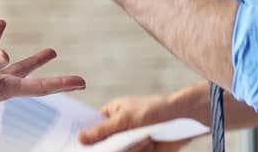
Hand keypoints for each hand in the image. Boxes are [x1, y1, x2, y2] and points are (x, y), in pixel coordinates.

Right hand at [0, 19, 85, 121]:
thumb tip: (7, 53)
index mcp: (6, 89)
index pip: (40, 87)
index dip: (62, 83)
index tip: (83, 83)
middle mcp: (2, 86)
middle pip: (36, 80)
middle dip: (56, 78)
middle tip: (79, 81)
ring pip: (17, 67)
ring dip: (35, 60)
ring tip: (54, 52)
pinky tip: (0, 23)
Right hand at [79, 94, 201, 151]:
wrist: (181, 120)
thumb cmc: (152, 110)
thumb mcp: (123, 119)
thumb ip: (102, 130)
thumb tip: (80, 138)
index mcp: (110, 115)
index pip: (91, 127)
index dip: (84, 135)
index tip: (76, 144)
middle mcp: (118, 130)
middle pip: (103, 144)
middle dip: (106, 147)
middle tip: (115, 144)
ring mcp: (129, 142)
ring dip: (132, 149)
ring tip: (146, 139)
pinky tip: (149, 144)